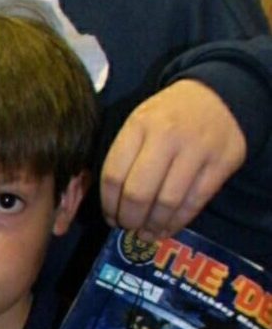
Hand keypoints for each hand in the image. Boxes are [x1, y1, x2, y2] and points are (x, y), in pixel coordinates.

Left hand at [101, 81, 247, 235]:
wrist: (217, 96)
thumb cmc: (168, 115)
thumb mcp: (138, 122)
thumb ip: (122, 155)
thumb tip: (106, 202)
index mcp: (139, 126)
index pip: (114, 175)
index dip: (109, 205)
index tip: (110, 218)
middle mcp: (167, 137)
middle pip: (138, 193)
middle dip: (129, 219)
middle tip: (128, 227)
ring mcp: (196, 151)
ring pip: (167, 202)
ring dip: (153, 225)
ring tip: (146, 233)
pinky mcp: (220, 164)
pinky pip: (194, 203)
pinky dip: (177, 222)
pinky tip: (166, 228)